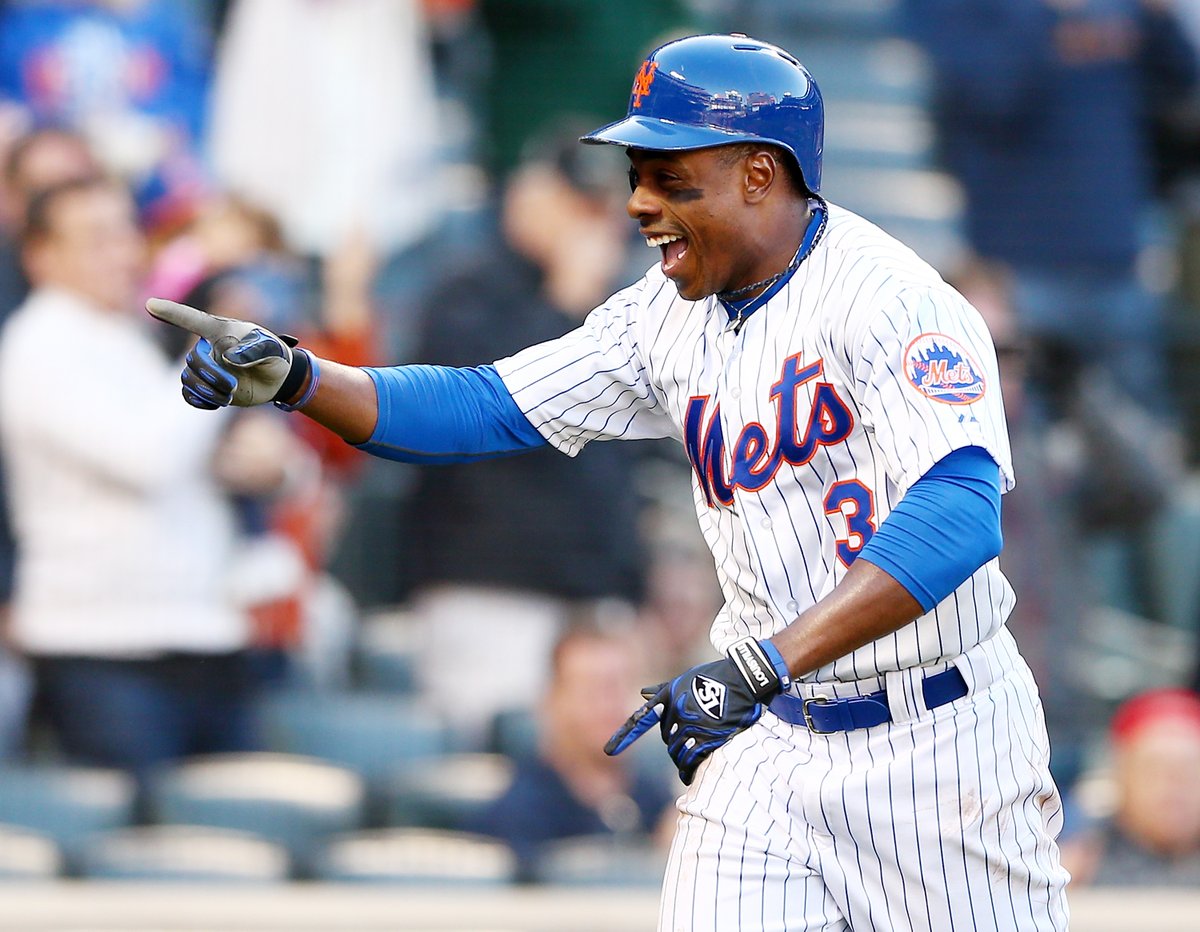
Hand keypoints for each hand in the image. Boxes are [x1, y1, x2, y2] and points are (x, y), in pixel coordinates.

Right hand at [146, 298, 303, 408]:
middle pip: (193, 360)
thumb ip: (254, 350)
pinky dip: (200, 401)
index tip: (150, 304)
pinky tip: (219, 402)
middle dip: (211, 376)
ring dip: (207, 391)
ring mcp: (206, 367)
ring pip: (188, 379)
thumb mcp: (272, 350)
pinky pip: (188, 395)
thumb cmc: (275, 356)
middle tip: (233, 385)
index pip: (193, 320)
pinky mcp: (206, 386)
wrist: (278, 378)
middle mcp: (209, 347)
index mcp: (221, 331)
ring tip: (230, 396)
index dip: (171, 312)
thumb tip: (228, 357)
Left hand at [605, 637, 787, 784]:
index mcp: (668, 698)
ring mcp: (692, 726)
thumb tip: (642, 693)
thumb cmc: (714, 678)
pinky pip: (692, 760)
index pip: (642, 719)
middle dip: (676, 744)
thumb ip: (663, 691)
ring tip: (693, 759)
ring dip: (683, 759)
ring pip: (678, 753)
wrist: (743, 680)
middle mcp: (677, 712)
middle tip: (691, 740)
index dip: (624, 736)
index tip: (608, 751)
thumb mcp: (685, 680)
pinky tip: (691, 772)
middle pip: (667, 741)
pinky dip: (690, 769)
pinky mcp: (708, 737)